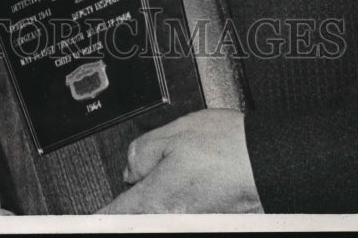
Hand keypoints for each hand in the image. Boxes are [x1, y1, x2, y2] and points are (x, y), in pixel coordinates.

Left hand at [99, 109, 262, 213]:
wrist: (270, 162)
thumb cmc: (228, 148)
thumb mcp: (173, 133)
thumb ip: (141, 151)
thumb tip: (129, 166)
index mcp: (154, 199)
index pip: (113, 216)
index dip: (97, 216)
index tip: (87, 218)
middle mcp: (172, 219)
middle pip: (138, 215)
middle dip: (135, 199)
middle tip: (152, 175)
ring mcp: (192, 223)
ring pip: (162, 212)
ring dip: (164, 195)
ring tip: (188, 172)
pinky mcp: (209, 221)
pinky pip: (183, 212)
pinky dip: (184, 198)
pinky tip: (200, 179)